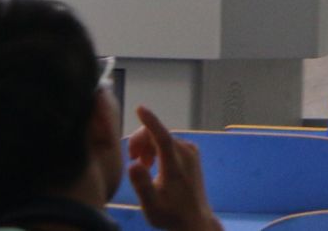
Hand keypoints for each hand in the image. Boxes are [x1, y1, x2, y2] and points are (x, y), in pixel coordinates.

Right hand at [126, 105, 220, 230]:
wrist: (195, 220)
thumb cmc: (170, 214)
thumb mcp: (151, 205)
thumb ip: (142, 185)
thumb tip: (132, 164)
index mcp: (175, 163)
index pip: (161, 135)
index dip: (150, 121)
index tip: (140, 108)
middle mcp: (186, 153)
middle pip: (159, 135)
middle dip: (141, 142)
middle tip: (132, 159)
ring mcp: (191, 152)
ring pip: (164, 138)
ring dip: (149, 147)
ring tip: (143, 167)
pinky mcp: (192, 154)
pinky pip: (171, 143)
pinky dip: (158, 149)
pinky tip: (153, 165)